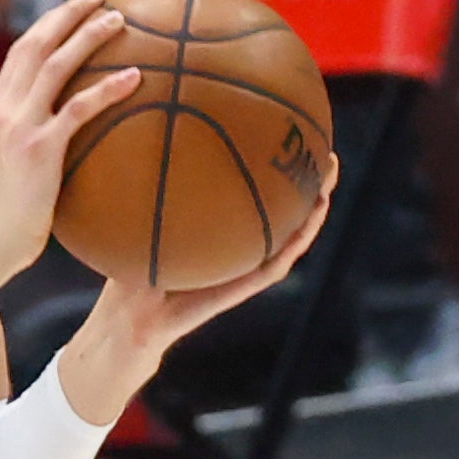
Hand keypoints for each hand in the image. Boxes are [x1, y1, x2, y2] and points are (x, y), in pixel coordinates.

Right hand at [0, 0, 142, 276]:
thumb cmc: (2, 218)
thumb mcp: (10, 169)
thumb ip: (31, 143)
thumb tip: (69, 139)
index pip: (20, 52)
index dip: (49, 24)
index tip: (75, 9)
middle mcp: (2, 109)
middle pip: (35, 44)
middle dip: (68, 14)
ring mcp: (18, 127)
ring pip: (55, 64)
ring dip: (89, 37)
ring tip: (120, 20)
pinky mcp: (38, 149)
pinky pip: (78, 109)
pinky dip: (107, 89)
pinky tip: (137, 78)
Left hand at [91, 154, 340, 362]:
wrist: (129, 319)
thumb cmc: (130, 271)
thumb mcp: (137, 223)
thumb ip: (146, 192)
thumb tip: (137, 142)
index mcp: (220, 235)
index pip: (255, 200)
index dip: (276, 174)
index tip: (293, 139)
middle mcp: (238, 251)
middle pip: (283, 215)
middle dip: (308, 185)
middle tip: (327, 153)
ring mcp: (243, 270)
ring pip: (291, 239)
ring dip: (314, 212)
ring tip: (329, 181)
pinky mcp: (240, 290)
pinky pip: (273, 266)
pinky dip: (294, 244)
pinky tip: (310, 219)